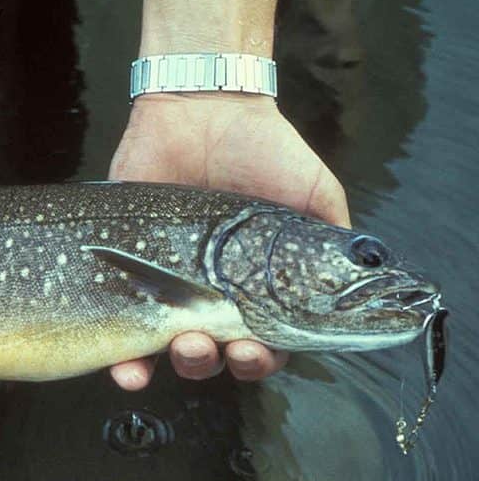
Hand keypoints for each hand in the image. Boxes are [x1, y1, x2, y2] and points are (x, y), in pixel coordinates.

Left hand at [106, 93, 349, 388]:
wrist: (201, 110)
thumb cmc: (263, 151)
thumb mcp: (314, 195)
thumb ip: (335, 242)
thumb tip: (360, 288)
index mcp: (255, 290)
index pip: (260, 346)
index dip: (258, 361)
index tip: (253, 350)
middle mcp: (209, 297)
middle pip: (213, 357)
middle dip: (214, 362)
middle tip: (216, 345)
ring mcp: (164, 289)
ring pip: (167, 351)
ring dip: (178, 362)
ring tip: (183, 344)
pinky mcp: (123, 274)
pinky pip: (119, 330)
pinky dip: (122, 361)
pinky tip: (126, 369)